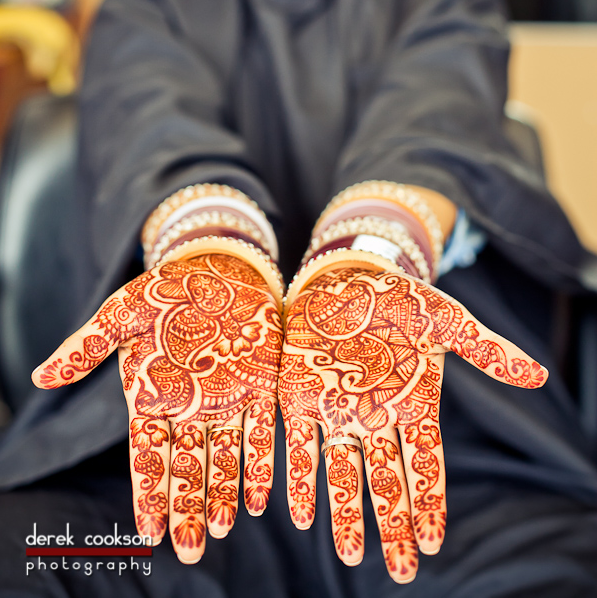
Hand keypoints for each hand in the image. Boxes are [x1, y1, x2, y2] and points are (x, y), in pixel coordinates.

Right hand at [32, 253, 282, 562]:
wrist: (218, 264)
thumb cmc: (165, 289)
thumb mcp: (124, 313)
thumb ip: (88, 347)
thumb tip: (41, 376)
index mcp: (152, 396)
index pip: (148, 455)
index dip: (149, 492)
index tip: (149, 531)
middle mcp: (188, 407)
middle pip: (186, 467)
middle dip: (186, 508)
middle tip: (188, 549)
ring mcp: (225, 400)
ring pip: (223, 459)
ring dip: (221, 494)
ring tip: (219, 531)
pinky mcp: (260, 386)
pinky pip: (260, 433)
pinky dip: (259, 466)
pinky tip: (259, 499)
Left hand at [279, 266, 546, 583]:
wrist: (347, 273)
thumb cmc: (401, 297)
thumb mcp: (447, 320)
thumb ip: (485, 350)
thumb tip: (539, 375)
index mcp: (413, 404)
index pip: (425, 464)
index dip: (429, 502)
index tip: (432, 543)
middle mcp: (376, 417)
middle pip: (387, 480)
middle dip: (394, 524)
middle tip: (402, 571)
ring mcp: (338, 410)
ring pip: (344, 473)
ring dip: (347, 514)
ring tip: (352, 556)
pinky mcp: (300, 397)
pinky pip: (300, 445)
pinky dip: (300, 479)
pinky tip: (302, 516)